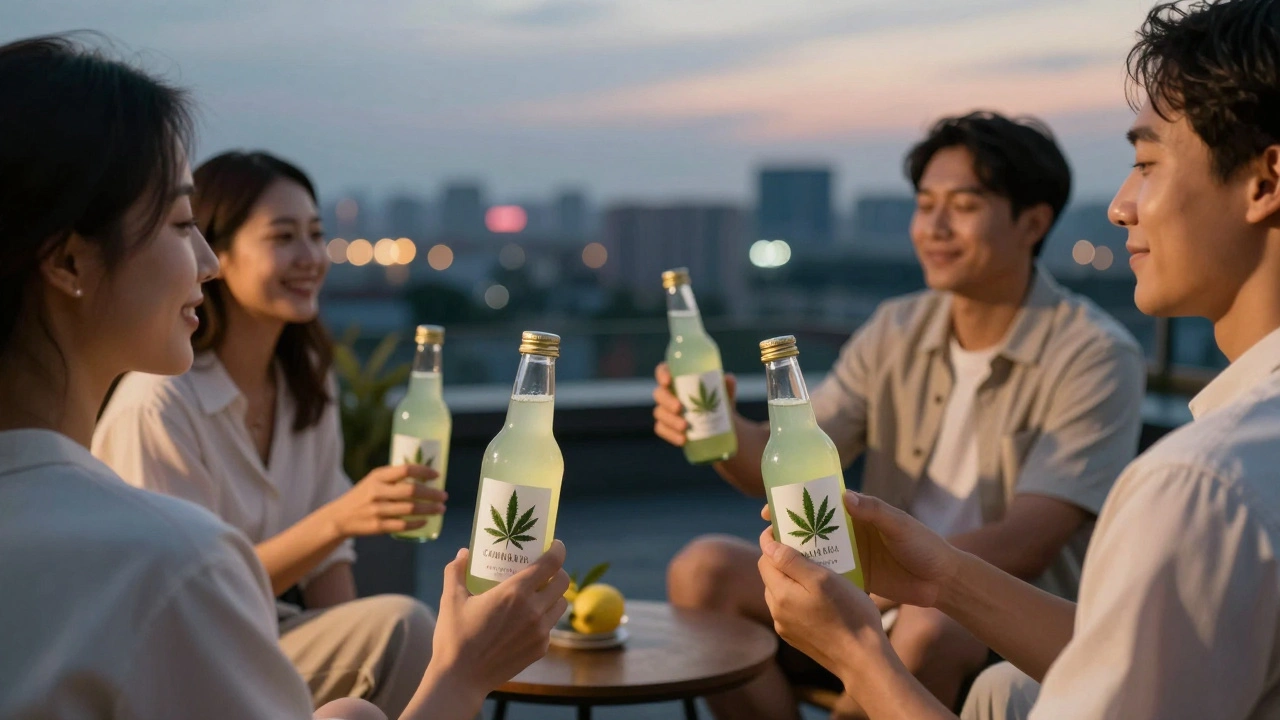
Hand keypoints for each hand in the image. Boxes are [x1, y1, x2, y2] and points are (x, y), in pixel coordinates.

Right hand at [325, 464, 445, 537]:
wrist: (340, 517)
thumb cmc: (363, 495)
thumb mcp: (373, 480)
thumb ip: (393, 477)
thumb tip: (424, 476)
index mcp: (378, 476)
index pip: (406, 470)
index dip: (424, 472)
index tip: (437, 476)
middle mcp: (377, 492)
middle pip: (411, 491)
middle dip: (432, 494)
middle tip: (444, 496)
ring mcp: (377, 510)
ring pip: (410, 509)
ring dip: (429, 509)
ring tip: (440, 509)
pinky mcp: (378, 526)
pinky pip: (402, 525)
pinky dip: (417, 523)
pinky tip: (426, 521)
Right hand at [425, 542, 570, 700]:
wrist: (460, 679)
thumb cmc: (454, 637)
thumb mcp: (450, 599)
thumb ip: (456, 570)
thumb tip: (464, 553)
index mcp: (515, 592)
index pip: (551, 563)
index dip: (558, 550)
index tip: (555, 545)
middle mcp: (534, 610)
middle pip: (563, 582)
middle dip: (558, 571)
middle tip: (545, 569)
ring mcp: (540, 631)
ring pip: (560, 604)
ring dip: (554, 595)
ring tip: (539, 592)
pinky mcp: (540, 649)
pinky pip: (550, 626)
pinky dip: (544, 618)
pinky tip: (528, 618)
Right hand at [652, 362, 736, 447]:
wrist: (721, 426)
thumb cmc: (719, 402)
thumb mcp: (725, 394)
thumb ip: (727, 385)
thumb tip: (727, 378)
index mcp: (678, 379)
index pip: (662, 371)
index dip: (662, 374)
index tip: (668, 381)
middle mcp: (668, 393)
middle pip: (659, 393)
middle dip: (667, 401)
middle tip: (679, 407)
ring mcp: (665, 411)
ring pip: (659, 413)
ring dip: (670, 420)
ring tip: (685, 427)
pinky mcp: (666, 427)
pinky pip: (662, 430)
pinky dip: (671, 435)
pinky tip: (682, 439)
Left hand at [757, 527, 888, 682]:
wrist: (863, 659)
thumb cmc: (848, 614)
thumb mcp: (822, 579)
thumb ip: (791, 561)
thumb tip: (768, 545)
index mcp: (780, 595)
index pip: (765, 558)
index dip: (773, 540)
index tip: (787, 527)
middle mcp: (777, 612)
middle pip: (772, 575)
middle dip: (785, 558)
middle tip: (808, 545)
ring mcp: (786, 627)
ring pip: (782, 592)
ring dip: (793, 578)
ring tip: (817, 568)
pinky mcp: (797, 638)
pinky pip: (792, 608)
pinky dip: (800, 596)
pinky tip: (821, 594)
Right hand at [762, 491, 960, 608]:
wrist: (942, 581)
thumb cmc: (925, 545)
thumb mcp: (900, 525)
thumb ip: (876, 512)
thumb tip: (846, 496)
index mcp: (859, 512)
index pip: (822, 500)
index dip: (796, 500)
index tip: (772, 505)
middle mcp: (850, 531)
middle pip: (812, 526)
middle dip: (788, 528)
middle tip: (765, 535)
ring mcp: (851, 554)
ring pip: (817, 551)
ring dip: (797, 553)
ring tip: (773, 559)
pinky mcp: (855, 576)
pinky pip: (828, 574)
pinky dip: (813, 576)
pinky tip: (794, 582)